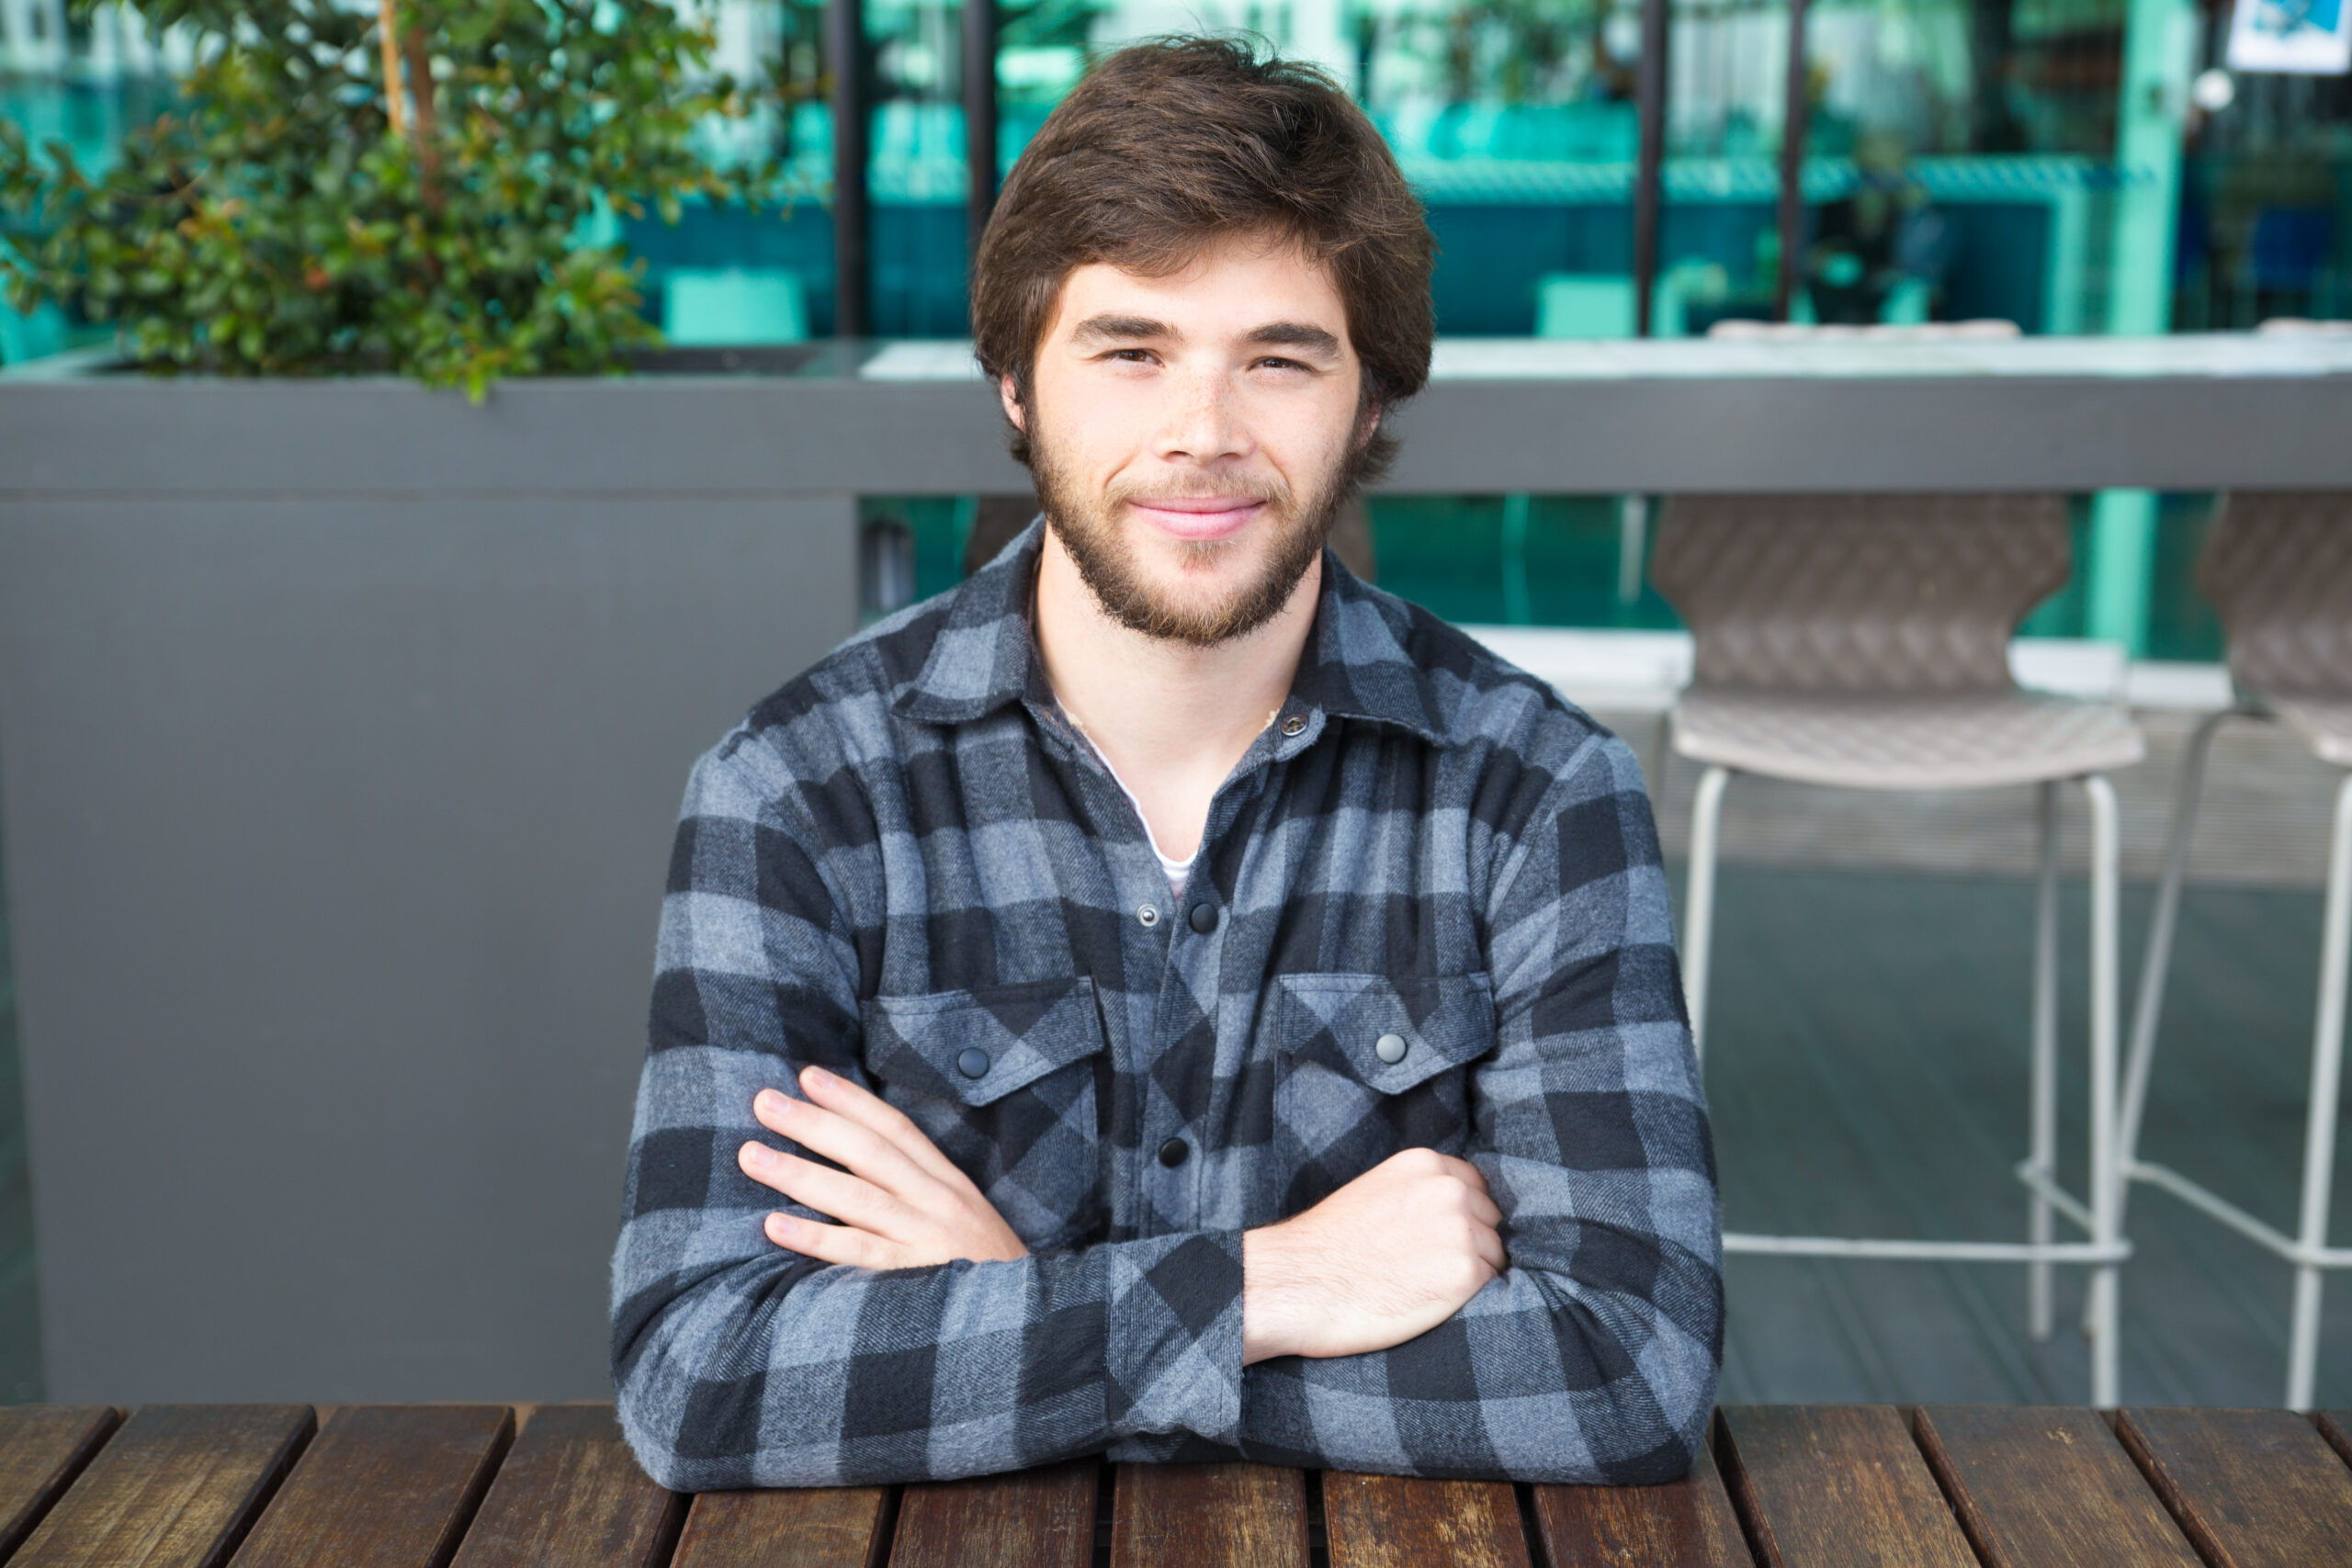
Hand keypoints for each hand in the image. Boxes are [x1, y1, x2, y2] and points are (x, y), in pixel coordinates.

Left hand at [739, 1064, 1027, 1269]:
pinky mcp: (915, 1282)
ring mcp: (928, 1241)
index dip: (851, 1100)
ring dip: (800, 1173)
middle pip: (869, 1151)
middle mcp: (940, 1203)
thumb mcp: (963, 1219)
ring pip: (857, 1197)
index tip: (807, 1076)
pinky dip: (815, 1239)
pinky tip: (775, 1226)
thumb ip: (919, 1191)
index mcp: (950, 1184)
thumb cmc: (984, 1274)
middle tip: (764, 1101)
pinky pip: (857, 1255)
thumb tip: (858, 1161)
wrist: (1033, 1325)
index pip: (896, 1128)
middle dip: (814, 1123)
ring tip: (751, 1156)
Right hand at [1241, 1147, 1504, 1363]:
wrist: (1297, 1284)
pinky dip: (1469, 1299)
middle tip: (1430, 1269)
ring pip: (1494, 1255)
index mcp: (1425, 1163)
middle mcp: (1449, 1188)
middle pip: (1490, 1219)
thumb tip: (1455, 1211)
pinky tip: (1431, 1302)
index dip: (1462, 1216)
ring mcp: (1460, 1228)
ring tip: (1425, 1288)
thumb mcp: (1374, 1193)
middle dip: (1471, 1243)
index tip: (1441, 1240)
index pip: (1475, 1186)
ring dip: (1471, 1273)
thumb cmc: (1325, 1248)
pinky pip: (1491, 1286)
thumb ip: (1417, 1192)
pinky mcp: (1465, 1272)